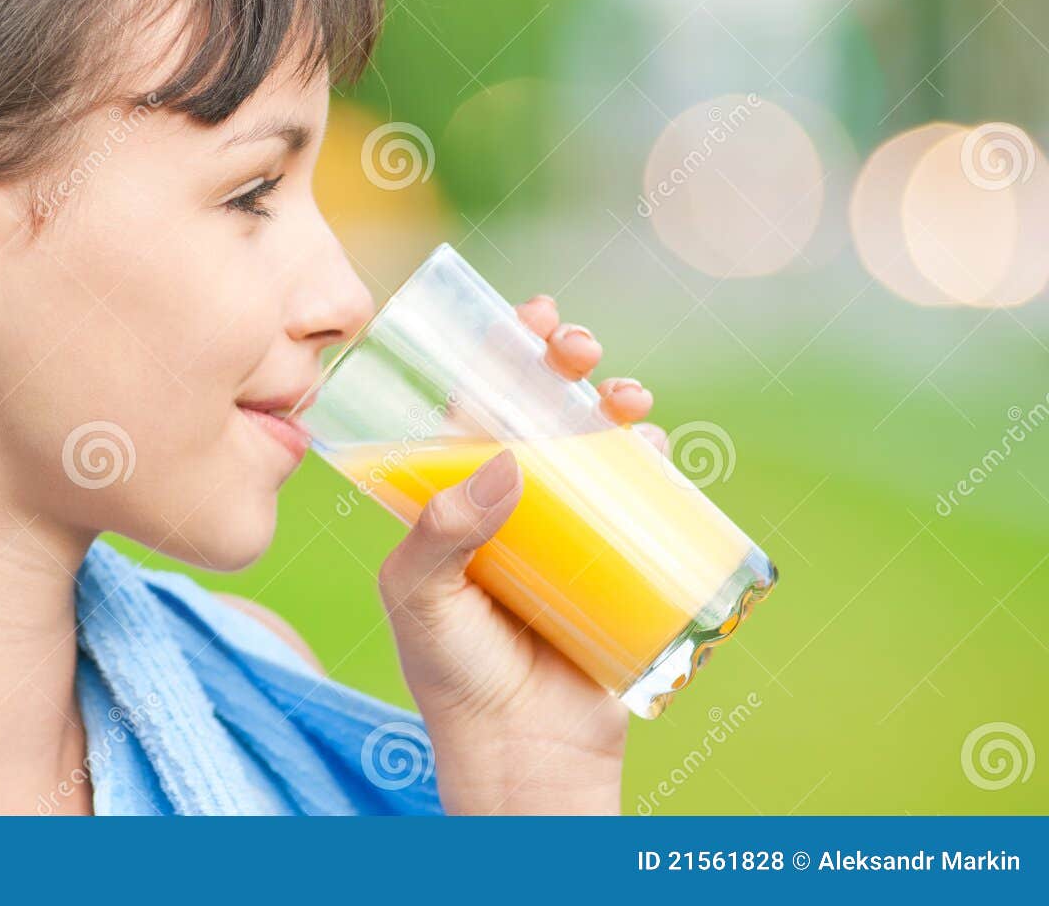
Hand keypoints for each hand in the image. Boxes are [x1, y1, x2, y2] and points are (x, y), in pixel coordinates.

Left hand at [378, 295, 663, 814]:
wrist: (522, 754)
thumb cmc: (452, 674)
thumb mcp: (419, 596)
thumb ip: (443, 531)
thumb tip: (505, 457)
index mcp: (451, 494)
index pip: (472, 402)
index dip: (497, 351)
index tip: (525, 317)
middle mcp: (509, 499)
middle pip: (538, 407)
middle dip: (560, 361)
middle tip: (574, 347)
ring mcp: (565, 526)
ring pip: (593, 439)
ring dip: (611, 398)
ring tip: (621, 395)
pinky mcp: (615, 557)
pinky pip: (639, 492)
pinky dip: (651, 455)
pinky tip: (651, 440)